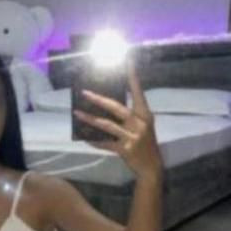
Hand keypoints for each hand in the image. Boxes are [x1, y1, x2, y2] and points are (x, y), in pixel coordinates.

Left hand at [73, 58, 162, 176]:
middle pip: (116, 108)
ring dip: (90, 119)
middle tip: (85, 93)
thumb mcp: (144, 127)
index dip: (133, 78)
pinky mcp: (125, 150)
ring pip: (107, 125)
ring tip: (77, 113)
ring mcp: (132, 137)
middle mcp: (139, 124)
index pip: (138, 93)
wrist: (152, 168)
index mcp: (145, 115)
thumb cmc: (146, 144)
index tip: (128, 62)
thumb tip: (108, 104)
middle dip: (99, 100)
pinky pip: (105, 143)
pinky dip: (94, 140)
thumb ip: (131, 116)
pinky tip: (84, 137)